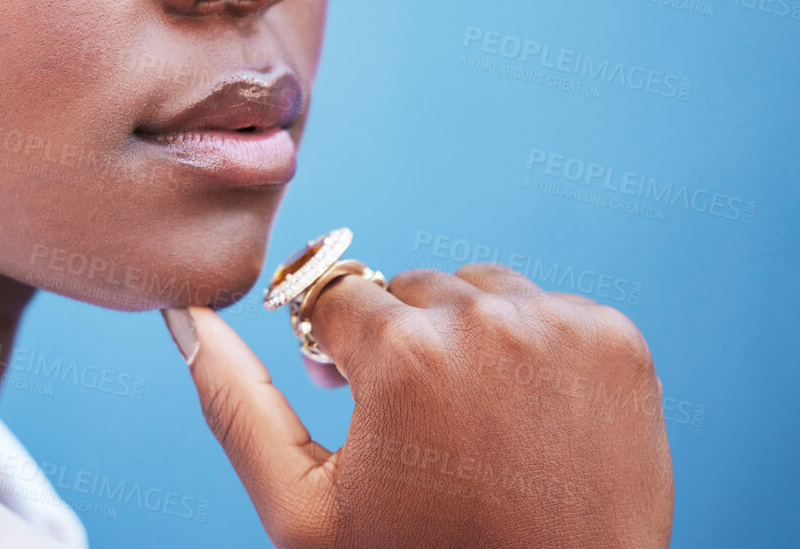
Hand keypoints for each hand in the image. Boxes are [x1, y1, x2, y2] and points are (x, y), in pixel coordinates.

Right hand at [166, 263, 672, 547]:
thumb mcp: (304, 511)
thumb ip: (233, 403)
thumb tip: (182, 316)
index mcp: (401, 352)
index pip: (335, 298)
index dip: (336, 358)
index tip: (359, 408)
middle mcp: (486, 319)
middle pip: (407, 289)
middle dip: (399, 346)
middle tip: (419, 433)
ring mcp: (561, 326)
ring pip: (478, 289)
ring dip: (465, 337)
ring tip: (475, 425)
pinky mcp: (617, 340)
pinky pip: (548, 307)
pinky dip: (533, 349)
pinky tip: (529, 421)